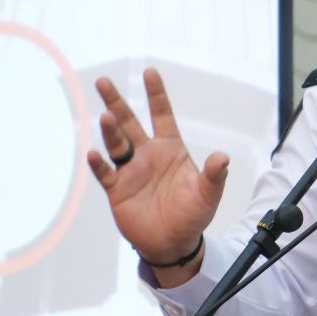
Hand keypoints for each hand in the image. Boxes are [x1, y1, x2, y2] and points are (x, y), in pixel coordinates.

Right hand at [86, 68, 227, 282]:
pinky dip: (99, 164)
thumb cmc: (193, 215)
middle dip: (116, 102)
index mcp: (171, 148)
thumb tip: (223, 157)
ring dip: (110, 131)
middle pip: (130, 122)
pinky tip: (92, 154)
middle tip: (103, 81)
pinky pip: (105, 173)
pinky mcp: (118, 189)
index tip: (149, 72)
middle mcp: (148, 154)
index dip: (156, 94)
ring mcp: (131, 170)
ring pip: (117, 144)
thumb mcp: (208, 194)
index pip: (162, 115)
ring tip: (106, 117)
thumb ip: (214, 175)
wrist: (174, 243)